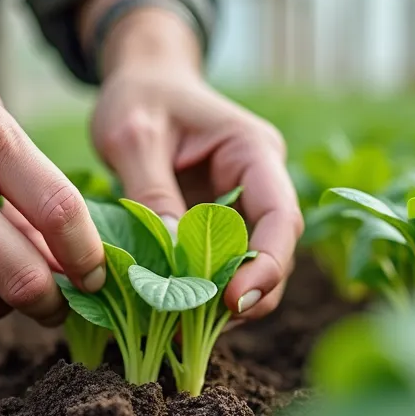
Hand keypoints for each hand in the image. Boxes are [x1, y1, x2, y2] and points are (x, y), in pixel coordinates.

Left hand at [82, 0, 302, 319]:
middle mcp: (259, 183)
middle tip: (198, 331)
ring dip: (219, 302)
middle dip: (245, 295)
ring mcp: (241, 207)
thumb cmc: (138, 97)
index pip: (280, 217)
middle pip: (273, 252)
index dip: (267, 264)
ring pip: (248, 268)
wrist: (140, 81)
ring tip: (178, 333)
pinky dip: (197, 294)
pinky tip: (168, 317)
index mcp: (254, 152)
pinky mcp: (217, 227)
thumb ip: (153, 193)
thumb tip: (172, 256)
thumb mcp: (134, 136)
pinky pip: (218, 268)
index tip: (232, 300)